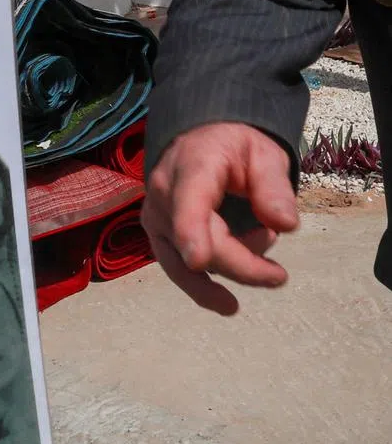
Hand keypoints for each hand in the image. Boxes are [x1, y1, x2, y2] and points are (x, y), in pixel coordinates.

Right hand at [141, 122, 299, 314]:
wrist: (198, 142)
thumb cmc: (233, 147)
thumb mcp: (264, 154)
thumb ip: (274, 188)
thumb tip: (286, 225)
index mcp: (192, 168)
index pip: (189, 201)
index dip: (190, 231)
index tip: (197, 261)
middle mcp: (164, 196)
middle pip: (197, 242)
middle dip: (239, 264)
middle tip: (279, 276)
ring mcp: (156, 219)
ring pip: (179, 264)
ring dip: (215, 284)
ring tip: (251, 293)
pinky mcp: (159, 236)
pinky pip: (176, 268)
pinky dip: (202, 284)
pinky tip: (223, 301)